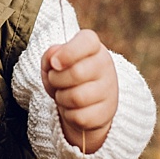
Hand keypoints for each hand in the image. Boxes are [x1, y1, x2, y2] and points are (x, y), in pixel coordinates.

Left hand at [42, 29, 118, 155]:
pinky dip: (69, 115)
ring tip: (63, 94)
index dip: (68, 52)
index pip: (88, 42)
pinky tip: (72, 109)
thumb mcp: (56, 60)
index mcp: (93, 46)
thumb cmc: (67, 74)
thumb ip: (50, 55)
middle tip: (54, 80)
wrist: (86, 100)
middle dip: (56, 79)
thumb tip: (53, 59)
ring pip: (77, 98)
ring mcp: (109, 89)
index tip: (54, 63)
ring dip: (61, 98)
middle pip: (76, 73)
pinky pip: (80, 117)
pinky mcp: (106, 112)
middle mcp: (105, 64)